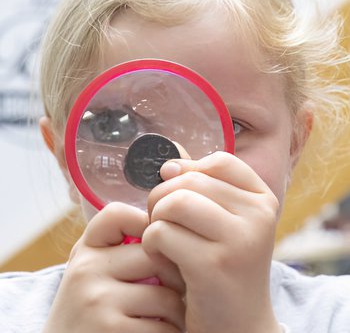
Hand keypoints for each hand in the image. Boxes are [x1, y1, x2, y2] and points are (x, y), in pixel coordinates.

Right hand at [43, 203, 184, 332]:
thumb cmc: (89, 310)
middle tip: (172, 291)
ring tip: (164, 317)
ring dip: (176, 312)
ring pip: (168, 296)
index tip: (153, 248)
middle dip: (174, 278)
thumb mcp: (91, 271)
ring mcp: (98, 302)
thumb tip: (167, 230)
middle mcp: (87, 270)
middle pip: (157, 257)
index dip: (145, 224)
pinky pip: (165, 328)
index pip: (117, 214)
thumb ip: (117, 247)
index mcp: (85, 251)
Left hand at [143, 152, 281, 332]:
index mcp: (262, 199)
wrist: (238, 322)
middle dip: (162, 197)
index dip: (189, 170)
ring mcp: (239, 239)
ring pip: (173, 203)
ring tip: (160, 238)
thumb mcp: (222, 221)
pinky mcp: (213, 265)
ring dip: (155, 219)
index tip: (175, 188)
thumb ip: (201, 187)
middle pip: (189, 181)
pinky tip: (163, 259)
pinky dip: (151, 244)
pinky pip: (161, 233)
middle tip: (159, 219)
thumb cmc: (223, 264)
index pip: (220, 161)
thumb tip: (168, 164)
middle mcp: (258, 215)